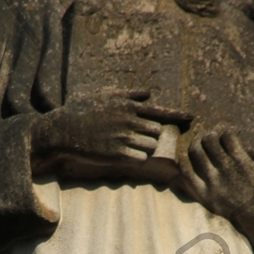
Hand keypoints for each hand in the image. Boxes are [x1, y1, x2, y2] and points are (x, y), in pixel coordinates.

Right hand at [31, 90, 189, 173]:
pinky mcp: (118, 154)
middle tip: (132, 138)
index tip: (192, 117)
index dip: (177, 115)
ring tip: (125, 147)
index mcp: (127, 105)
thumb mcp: (103, 96)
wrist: (62, 130)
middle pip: (157, 132)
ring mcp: (124, 137)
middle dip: (150, 136)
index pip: (159, 110)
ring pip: (151, 147)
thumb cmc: (81, 112)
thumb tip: (148, 93)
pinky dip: (136, 159)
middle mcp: (129, 120)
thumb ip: (128, 95)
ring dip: (143, 149)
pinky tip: (123, 156)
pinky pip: (141, 159)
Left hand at [179, 128, 253, 253]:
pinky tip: (189, 161)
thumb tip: (246, 147)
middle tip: (213, 137)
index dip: (226, 130)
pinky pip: (187, 175)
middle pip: (209, 140)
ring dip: (197, 144)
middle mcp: (225, 171)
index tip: (228, 132)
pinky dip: (185, 163)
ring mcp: (212, 184)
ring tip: (200, 145)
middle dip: (211, 134)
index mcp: (242, 163)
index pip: (226, 135)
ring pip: (195, 153)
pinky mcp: (204, 197)